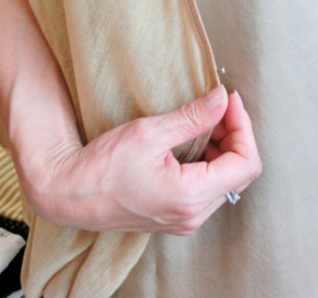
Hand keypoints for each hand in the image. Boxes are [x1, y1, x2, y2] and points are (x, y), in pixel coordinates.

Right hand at [20, 85, 261, 234]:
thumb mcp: (150, 132)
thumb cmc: (103, 166)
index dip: (243, 127)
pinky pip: (208, 187)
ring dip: (223, 146)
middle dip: (235, 134)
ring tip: (204, 119)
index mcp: (190, 196)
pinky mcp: (177, 214)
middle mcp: (193, 215)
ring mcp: (185, 218)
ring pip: (226, 180)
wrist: (71, 194)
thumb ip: (193, 117)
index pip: (245, 163)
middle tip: (218, 106)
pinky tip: (193, 139)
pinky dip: (210, 159)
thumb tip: (222, 99)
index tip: (229, 101)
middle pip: (239, 172)